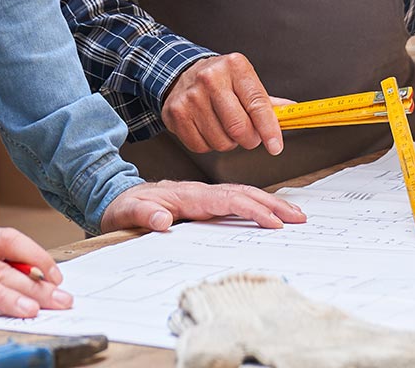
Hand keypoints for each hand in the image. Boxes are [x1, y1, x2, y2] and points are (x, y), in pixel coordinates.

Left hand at [101, 181, 308, 232]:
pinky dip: (256, 204)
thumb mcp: (126, 212)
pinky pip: (235, 201)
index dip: (253, 210)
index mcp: (188, 195)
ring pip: (243, 195)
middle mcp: (200, 192)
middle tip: (298, 217)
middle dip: (273, 204)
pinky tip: (270, 211)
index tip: (274, 222)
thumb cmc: (123, 206)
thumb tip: (162, 220)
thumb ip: (144, 214)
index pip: (228, 200)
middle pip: (243, 194)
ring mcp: (204, 196)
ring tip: (294, 214)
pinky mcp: (204, 202)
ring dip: (270, 203)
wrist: (115, 197)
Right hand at [164, 53, 292, 154]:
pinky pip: (201, 146)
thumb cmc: (219, 80)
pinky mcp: (175, 113)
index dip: (269, 130)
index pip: (257, 104)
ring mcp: (191, 96)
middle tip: (249, 136)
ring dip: (229, 143)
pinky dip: (209, 146)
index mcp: (235, 67)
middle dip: (249, 139)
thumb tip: (292, 112)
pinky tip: (208, 130)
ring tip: (224, 128)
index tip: (276, 146)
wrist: (180, 73)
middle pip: (239, 127)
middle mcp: (211, 78)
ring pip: (221, 141)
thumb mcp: (243, 80)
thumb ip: (266, 100)